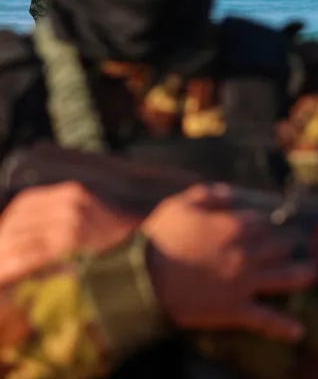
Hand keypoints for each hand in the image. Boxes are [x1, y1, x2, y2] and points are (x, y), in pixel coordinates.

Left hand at [0, 182, 135, 284]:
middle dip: (3, 241)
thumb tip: (34, 235)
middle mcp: (70, 203)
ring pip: (19, 238)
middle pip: (19, 220)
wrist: (150, 252)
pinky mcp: (70, 245)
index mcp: (74, 193)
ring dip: (3, 256)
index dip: (8, 221)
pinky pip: (29, 255)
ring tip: (1, 270)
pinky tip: (5, 275)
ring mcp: (70, 223)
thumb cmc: (124, 240)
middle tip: (0, 258)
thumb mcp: (96, 218)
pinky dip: (11, 267)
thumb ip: (69, 217)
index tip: (3, 239)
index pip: (27, 203)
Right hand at [142, 184, 317, 341]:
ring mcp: (245, 282)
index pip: (267, 221)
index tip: (275, 225)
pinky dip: (283, 327)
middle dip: (289, 244)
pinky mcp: (235, 309)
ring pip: (285, 277)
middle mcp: (248, 252)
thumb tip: (231, 192)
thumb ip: (210, 194)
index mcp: (237, 225)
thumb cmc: (159, 239)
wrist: (140, 280)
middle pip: (281, 245)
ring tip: (313, 274)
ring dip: (302, 275)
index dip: (271, 223)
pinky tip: (299, 332)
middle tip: (293, 245)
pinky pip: (265, 319)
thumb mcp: (181, 205)